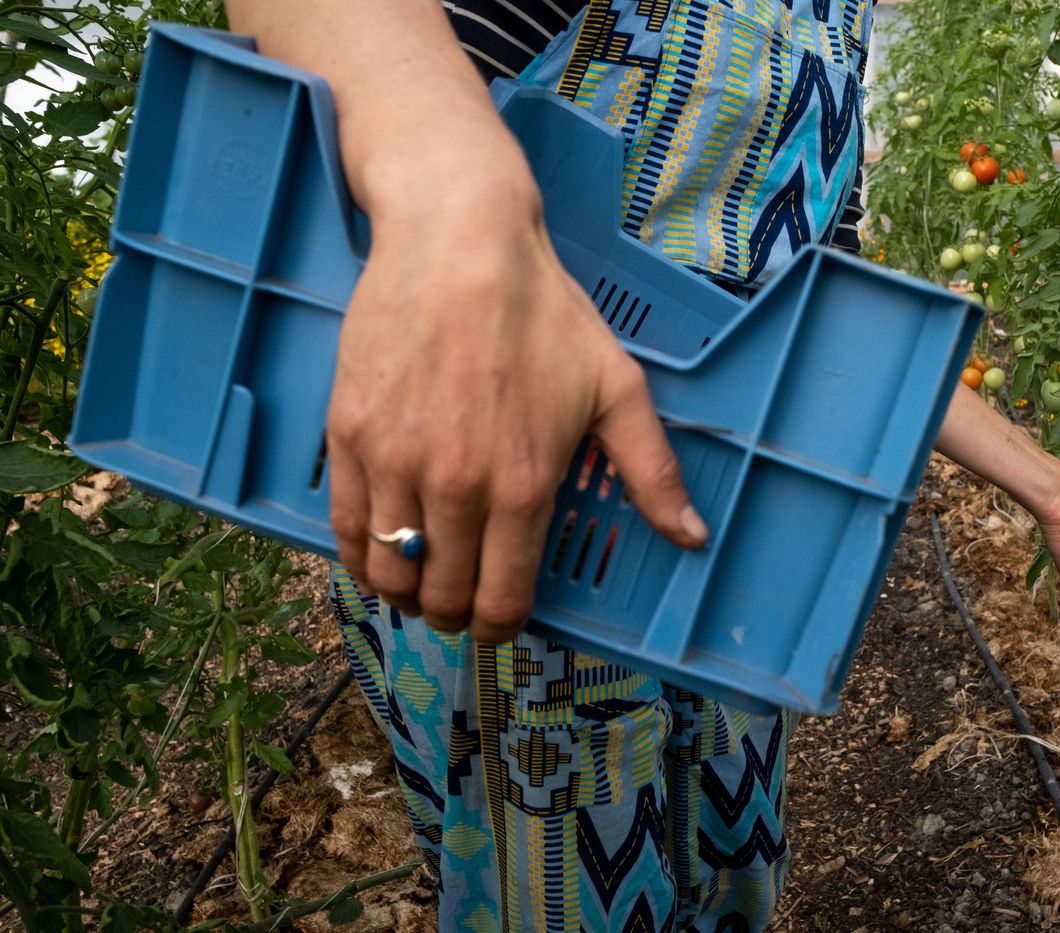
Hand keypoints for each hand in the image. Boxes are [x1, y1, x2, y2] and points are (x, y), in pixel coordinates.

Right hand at [326, 123, 705, 641]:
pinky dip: (359, 556)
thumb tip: (691, 536)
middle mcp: (456, 487)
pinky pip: (343, 529)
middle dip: (456, 614)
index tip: (502, 619)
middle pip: (443, 599)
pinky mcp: (348, 435)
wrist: (457, 239)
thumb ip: (651, 471)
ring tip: (421, 579)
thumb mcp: (617, 388)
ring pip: (389, 573)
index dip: (502, 626)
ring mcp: (394, 463)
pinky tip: (378, 551)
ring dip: (406, 592)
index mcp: (525, 486)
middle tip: (462, 601)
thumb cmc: (542, 311)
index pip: (503, 602)